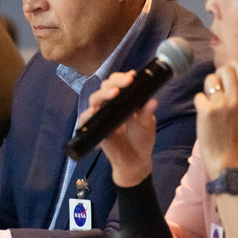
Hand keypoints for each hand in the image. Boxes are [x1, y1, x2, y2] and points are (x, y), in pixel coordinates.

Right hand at [83, 71, 157, 186]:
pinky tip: (93, 112)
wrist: (135, 161)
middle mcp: (109, 105)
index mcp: (122, 100)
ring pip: (94, 99)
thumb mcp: (147, 124)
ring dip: (102, 94)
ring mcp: (100, 116)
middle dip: (114, 82)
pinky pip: (84, 120)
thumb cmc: (141, 139)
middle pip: (104, 87)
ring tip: (113, 93)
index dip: (121, 78)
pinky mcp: (94, 129)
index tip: (131, 76)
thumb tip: (152, 101)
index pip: (117, 83)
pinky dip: (86, 115)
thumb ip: (147, 113)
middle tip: (125, 83)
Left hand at [195, 60, 237, 179]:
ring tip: (210, 101)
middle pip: (224, 69)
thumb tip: (231, 73)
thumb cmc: (234, 134)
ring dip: (207, 88)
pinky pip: (198, 96)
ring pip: (210, 79)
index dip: (230, 67)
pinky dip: (199, 103)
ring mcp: (221, 103)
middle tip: (216, 89)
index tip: (226, 76)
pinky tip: (204, 113)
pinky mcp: (206, 110)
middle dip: (218, 76)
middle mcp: (236, 97)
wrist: (226, 157)